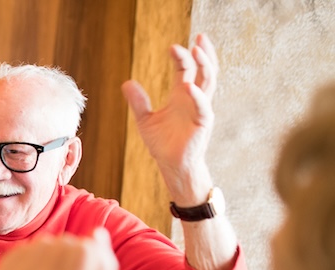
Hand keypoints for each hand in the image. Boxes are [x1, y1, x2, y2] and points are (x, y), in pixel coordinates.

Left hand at [0, 229, 118, 269]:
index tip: (85, 260)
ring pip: (43, 242)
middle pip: (64, 243)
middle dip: (71, 248)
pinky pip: (23, 249)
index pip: (84, 250)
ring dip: (52, 250)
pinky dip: (32, 255)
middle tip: (67, 267)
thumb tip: (98, 232)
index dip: (88, 249)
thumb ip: (103, 269)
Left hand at [121, 34, 217, 199]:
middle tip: (198, 37)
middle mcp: (194, 99)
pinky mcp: (203, 123)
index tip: (171, 46)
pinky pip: (203, 107)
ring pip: (208, 83)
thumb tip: (126, 83)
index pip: (185, 70)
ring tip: (197, 50)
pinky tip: (189, 87)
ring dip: (205, 66)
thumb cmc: (162, 143)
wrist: (171, 165)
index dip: (181, 57)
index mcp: (181, 96)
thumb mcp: (145, 120)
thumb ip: (138, 102)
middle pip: (203, 70)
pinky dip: (197, 97)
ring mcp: (201, 110)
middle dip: (202, 54)